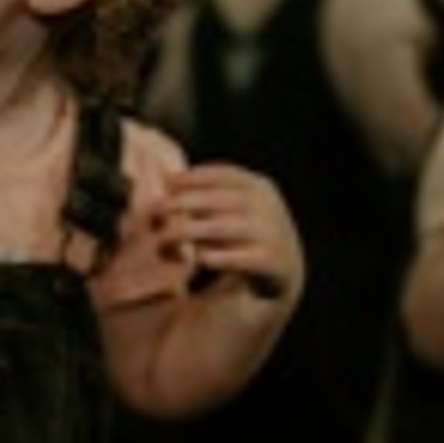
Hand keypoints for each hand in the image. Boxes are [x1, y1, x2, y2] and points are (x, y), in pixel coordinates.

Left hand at [150, 163, 303, 302]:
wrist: (284, 267)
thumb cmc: (246, 231)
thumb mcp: (236, 207)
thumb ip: (207, 196)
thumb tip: (165, 182)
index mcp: (259, 186)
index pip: (224, 174)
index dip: (194, 177)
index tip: (167, 183)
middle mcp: (267, 207)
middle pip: (221, 199)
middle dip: (186, 202)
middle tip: (159, 209)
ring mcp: (271, 233)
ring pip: (224, 228)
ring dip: (190, 231)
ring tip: (165, 237)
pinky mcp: (270, 261)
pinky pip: (236, 258)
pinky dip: (214, 257)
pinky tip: (197, 258)